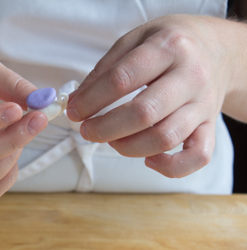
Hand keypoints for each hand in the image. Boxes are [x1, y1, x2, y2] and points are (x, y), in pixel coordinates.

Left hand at [67, 15, 239, 177]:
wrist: (215, 49)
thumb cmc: (168, 45)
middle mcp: (191, 76)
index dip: (91, 100)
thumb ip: (102, 72)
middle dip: (105, 128)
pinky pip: (197, 157)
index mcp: (168, 47)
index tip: (74, 111)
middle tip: (86, 130)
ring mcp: (204, 104)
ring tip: (111, 140)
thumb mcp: (133, 42)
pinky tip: (148, 159)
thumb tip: (74, 102)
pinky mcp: (210, 126)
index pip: (121, 80)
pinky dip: (170, 167)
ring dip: (128, 147)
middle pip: (143, 113)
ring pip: (165, 138)